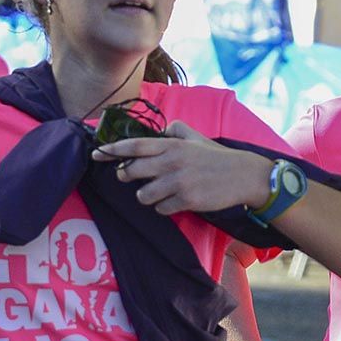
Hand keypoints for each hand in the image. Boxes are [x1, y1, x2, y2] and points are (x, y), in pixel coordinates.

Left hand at [91, 120, 272, 213]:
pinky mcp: (187, 200)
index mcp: (173, 145)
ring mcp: (179, 182)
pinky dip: (165, 207)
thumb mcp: (196, 137)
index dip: (113, 149)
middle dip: (126, 175)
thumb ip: (174, 131)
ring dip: (148, 195)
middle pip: (133, 171)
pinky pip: (161, 209)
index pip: (135, 145)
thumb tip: (158, 133)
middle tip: (130, 176)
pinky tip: (177, 201)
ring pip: (144, 195)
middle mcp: (173, 162)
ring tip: (161, 191)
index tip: (97, 153)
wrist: (243, 176)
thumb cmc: (217, 157)